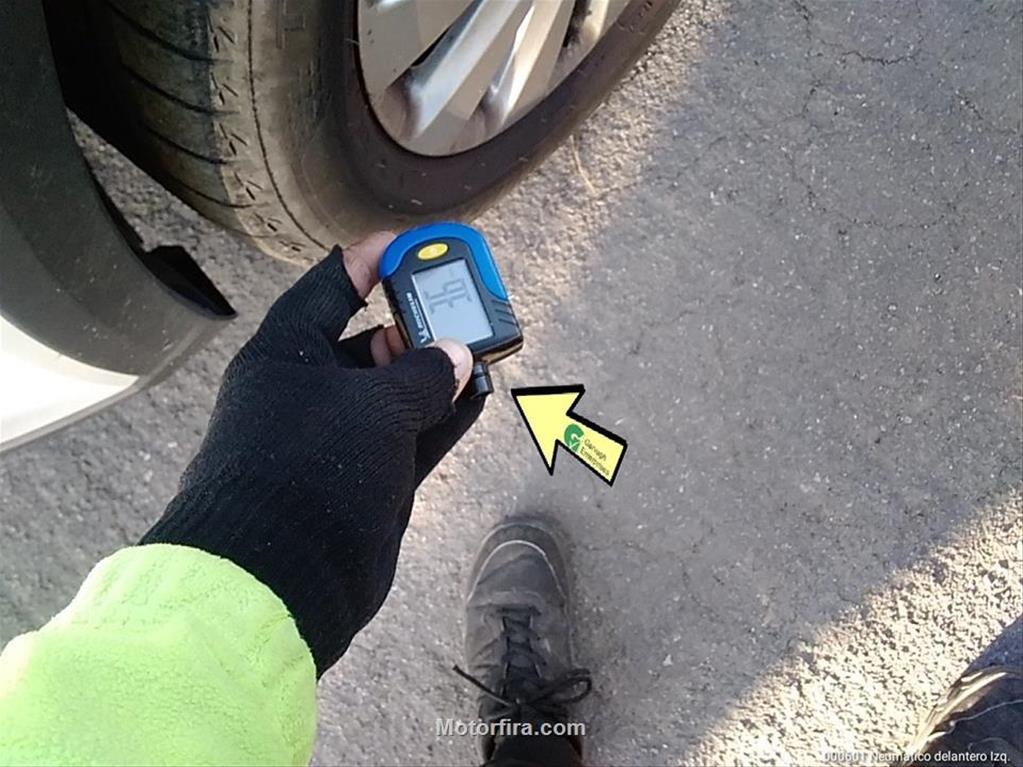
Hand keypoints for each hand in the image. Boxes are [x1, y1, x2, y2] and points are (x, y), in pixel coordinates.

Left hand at [142, 234, 484, 675]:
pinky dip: (445, 413)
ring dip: (439, 369)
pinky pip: (414, 431)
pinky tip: (480, 392)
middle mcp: (311, 390)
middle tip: (463, 306)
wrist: (283, 579)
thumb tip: (456, 357)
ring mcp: (342, 436)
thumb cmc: (310, 470)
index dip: (370, 262)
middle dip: (417, 322)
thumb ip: (423, 374)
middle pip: (371, 338)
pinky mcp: (369, 476)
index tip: (408, 244)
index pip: (330, 288)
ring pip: (399, 388)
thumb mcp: (373, 406)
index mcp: (288, 355)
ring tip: (483, 345)